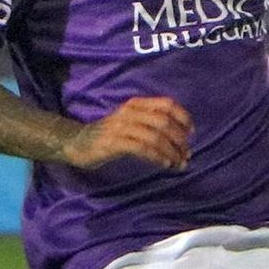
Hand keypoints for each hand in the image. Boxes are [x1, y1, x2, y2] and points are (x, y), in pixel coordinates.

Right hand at [61, 97, 193, 170]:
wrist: (77, 142)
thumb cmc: (109, 134)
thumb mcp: (130, 122)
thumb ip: (150, 123)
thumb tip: (180, 137)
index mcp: (136, 104)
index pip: (166, 104)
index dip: (183, 117)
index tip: (191, 133)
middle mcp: (130, 112)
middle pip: (164, 122)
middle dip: (180, 140)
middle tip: (187, 154)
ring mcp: (121, 126)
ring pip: (155, 136)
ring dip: (171, 151)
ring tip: (179, 163)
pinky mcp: (114, 142)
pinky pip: (142, 148)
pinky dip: (157, 156)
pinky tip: (164, 164)